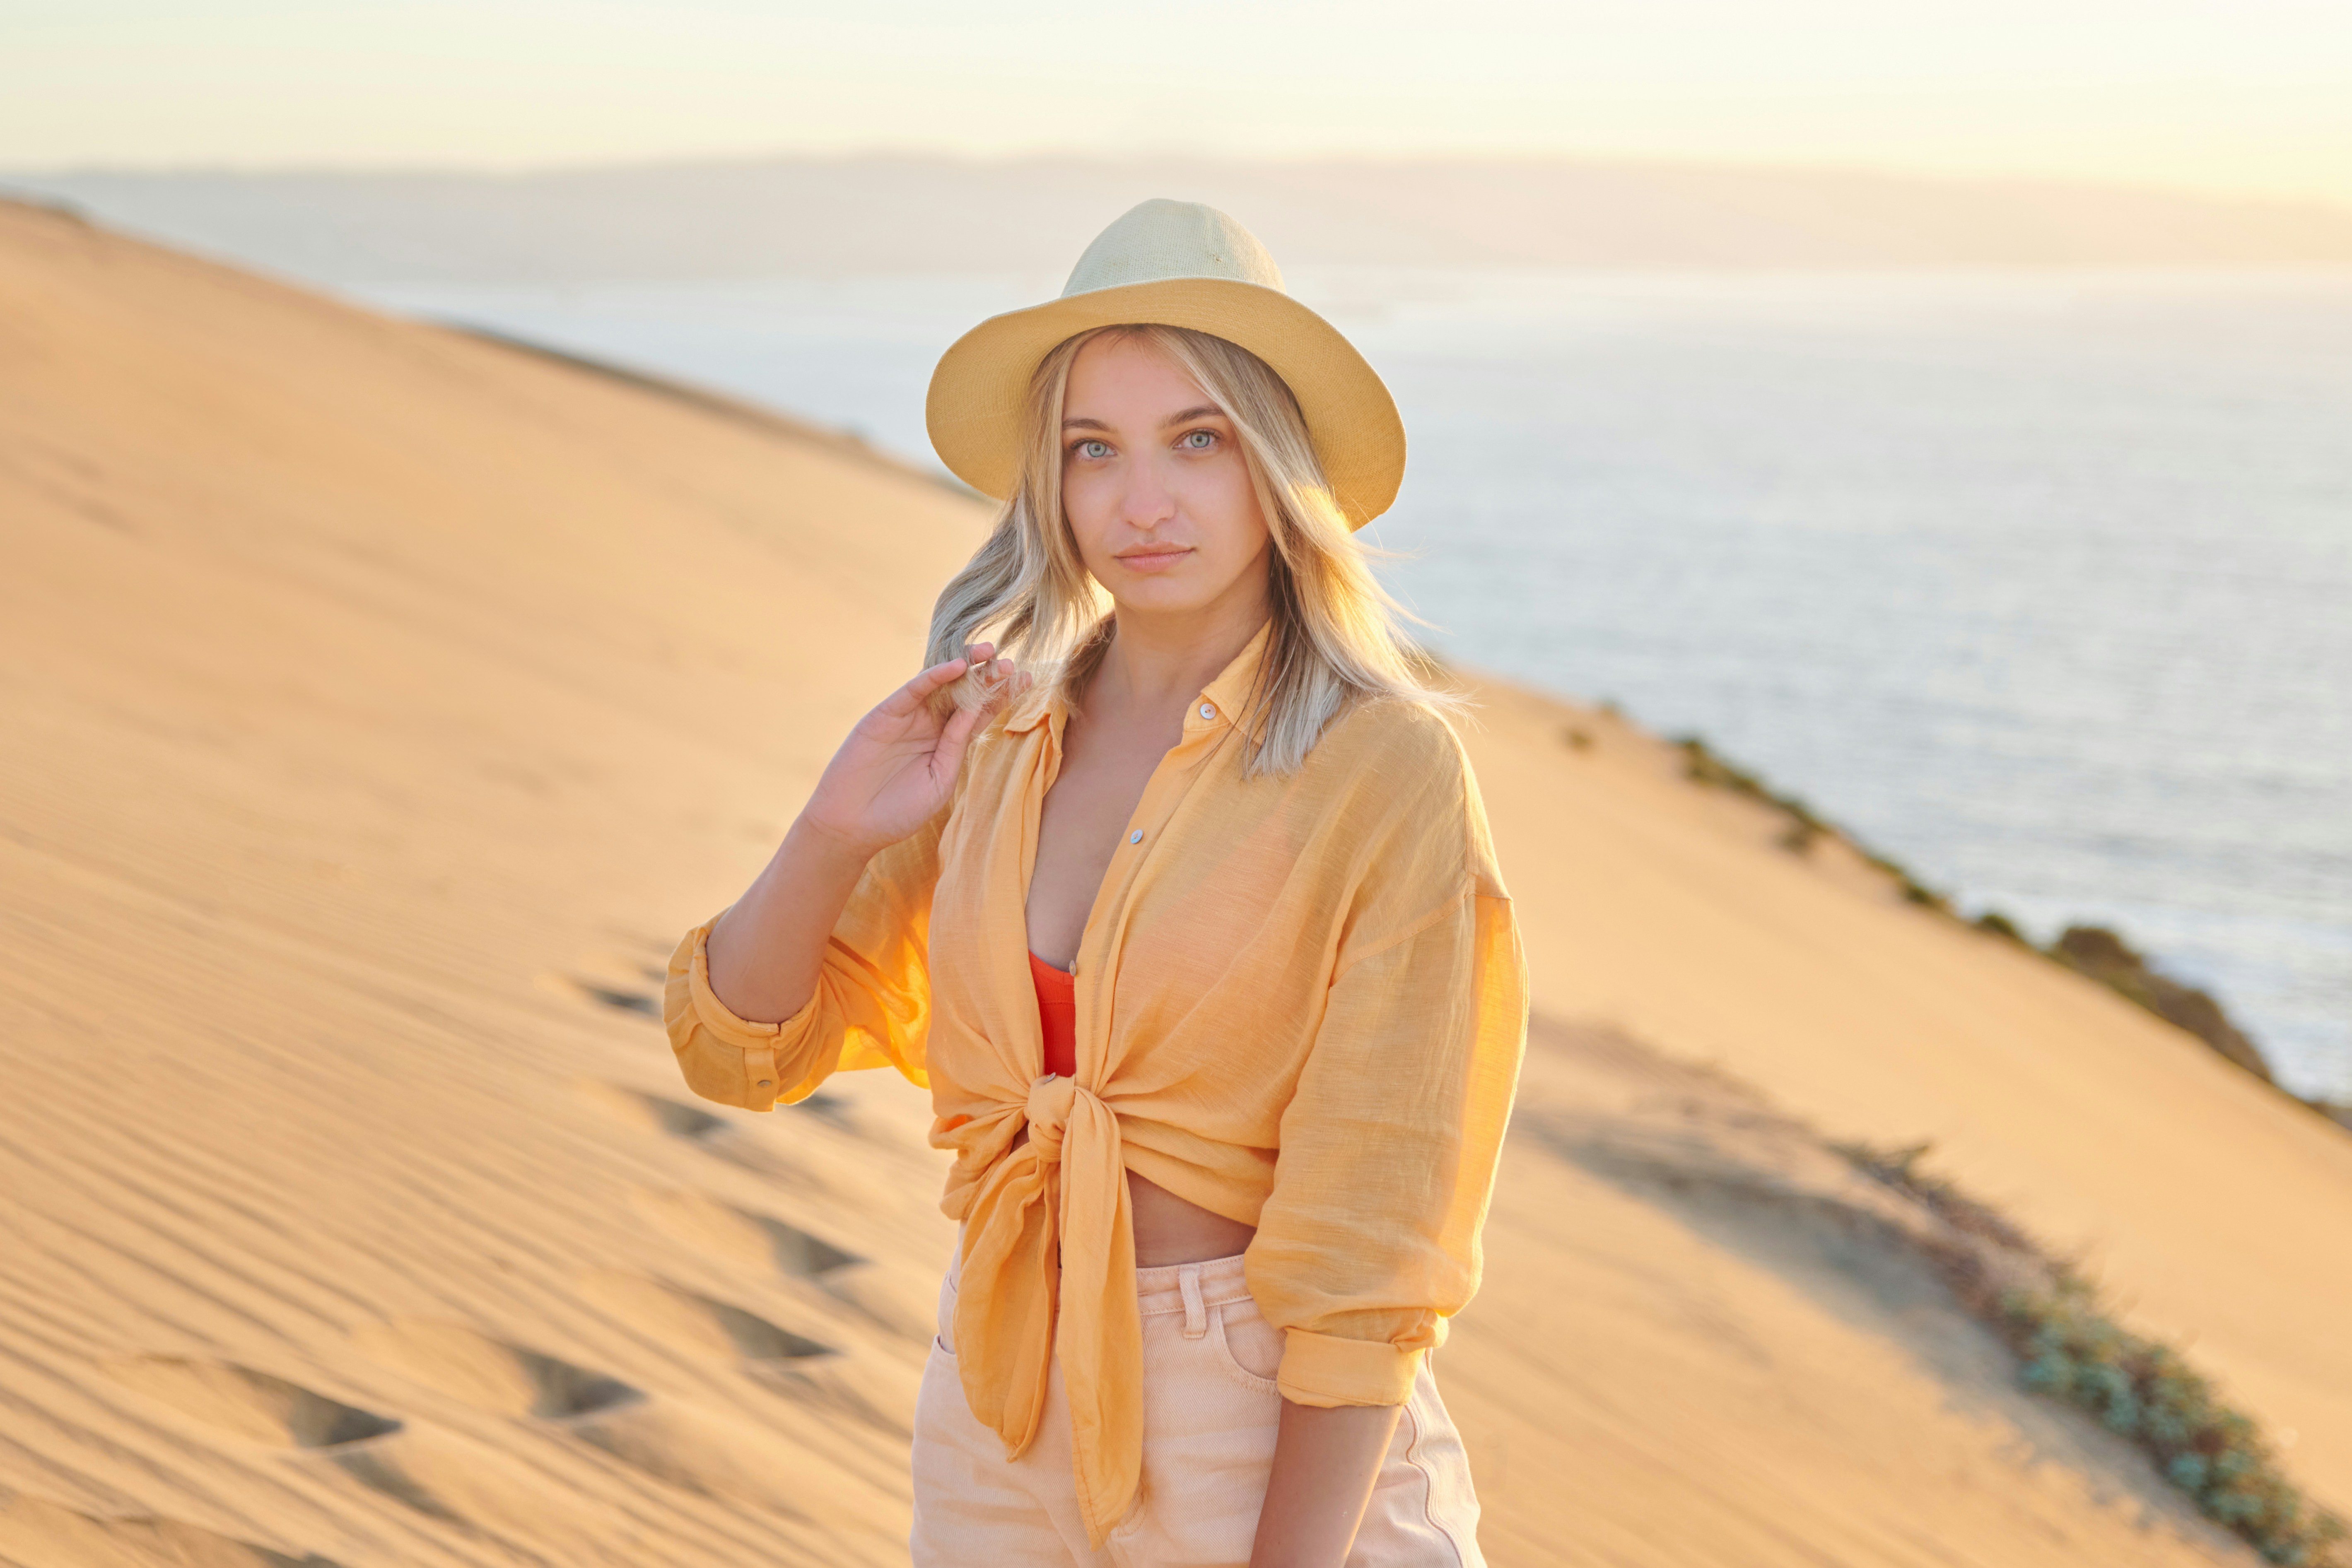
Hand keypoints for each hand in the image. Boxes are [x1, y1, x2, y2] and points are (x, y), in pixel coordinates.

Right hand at [797, 643, 1025, 858]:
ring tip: (990, 653)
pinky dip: (933, 676)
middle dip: (987, 677)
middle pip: (964, 694)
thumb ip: (956, 746)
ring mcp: (907, 718)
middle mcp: (929, 725)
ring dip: (965, 667)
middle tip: (1012, 663)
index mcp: (946, 743)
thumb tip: (974, 710)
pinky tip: (956, 666)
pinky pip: (912, 691)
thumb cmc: (899, 811)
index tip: (1027, 680)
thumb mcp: (939, 780)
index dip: (1001, 696)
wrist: (853, 826)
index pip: (979, 714)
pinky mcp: (884, 715)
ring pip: (940, 686)